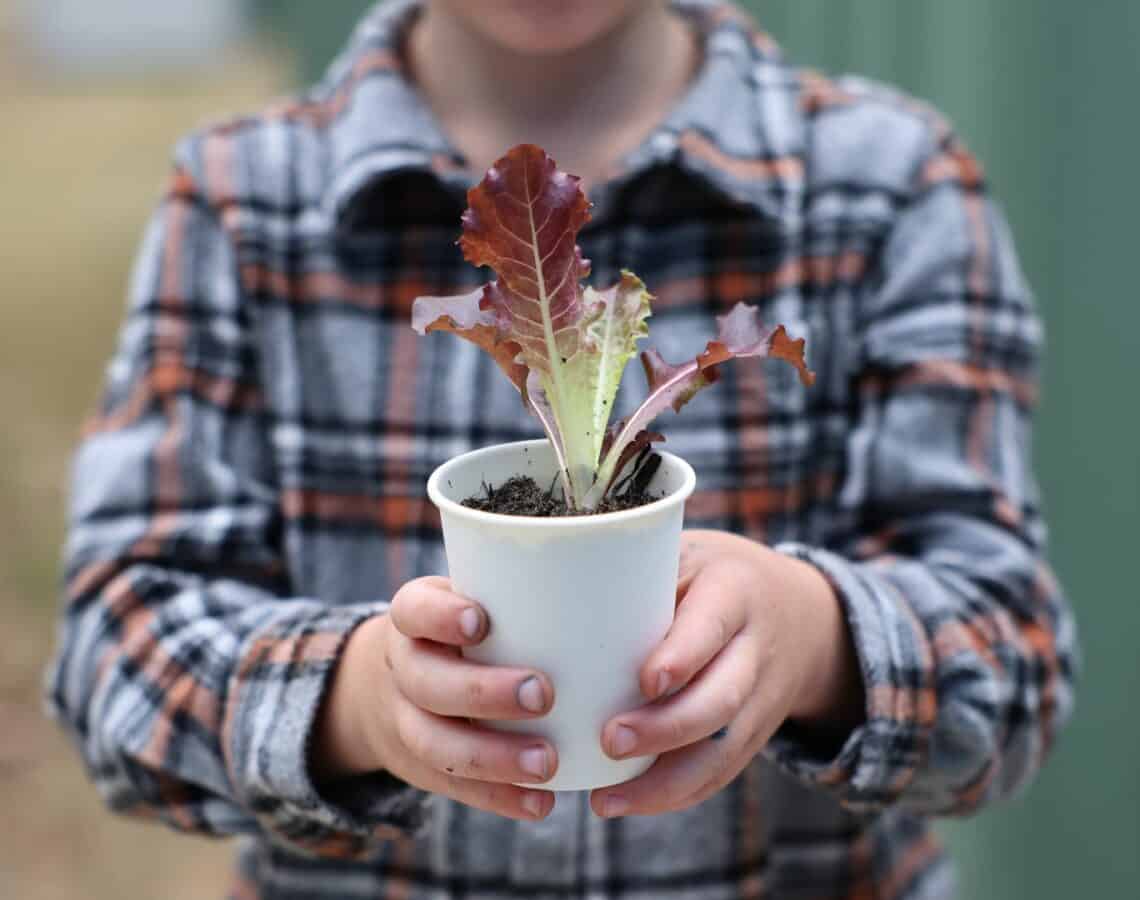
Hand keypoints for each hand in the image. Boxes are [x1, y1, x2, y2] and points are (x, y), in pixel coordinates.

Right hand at [312, 576, 558, 821]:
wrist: (398, 685)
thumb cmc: (469, 628)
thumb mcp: (474, 595)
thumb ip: (521, 591)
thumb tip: (617, 584)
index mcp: (413, 617)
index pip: (414, 610)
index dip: (440, 617)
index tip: (480, 621)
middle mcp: (402, 667)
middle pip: (428, 682)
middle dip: (483, 691)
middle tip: (543, 693)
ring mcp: (406, 720)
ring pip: (436, 743)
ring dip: (493, 756)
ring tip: (548, 763)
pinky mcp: (422, 768)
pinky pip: (455, 787)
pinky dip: (498, 797)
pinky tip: (541, 803)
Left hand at [589, 530, 862, 817]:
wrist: (801, 614)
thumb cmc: (714, 576)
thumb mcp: (688, 553)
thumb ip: (638, 572)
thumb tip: (552, 589)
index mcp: (735, 592)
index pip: (713, 626)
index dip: (683, 656)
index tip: (645, 681)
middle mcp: (755, 649)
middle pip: (721, 699)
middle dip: (666, 729)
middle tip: (610, 741)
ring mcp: (760, 699)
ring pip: (722, 751)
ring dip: (665, 782)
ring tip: (605, 799)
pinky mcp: (755, 736)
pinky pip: (720, 773)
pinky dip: (675, 795)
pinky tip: (626, 802)